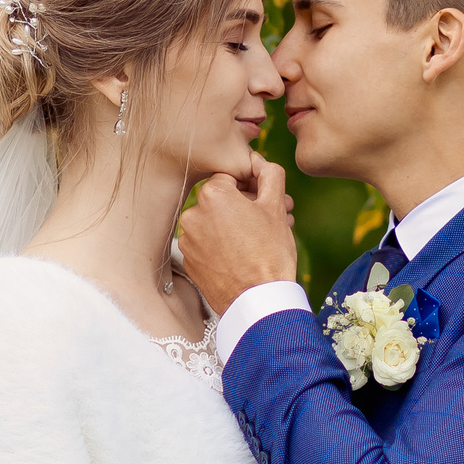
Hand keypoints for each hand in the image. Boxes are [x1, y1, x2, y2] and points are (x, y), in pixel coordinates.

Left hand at [177, 155, 297, 314]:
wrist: (258, 301)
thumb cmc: (270, 252)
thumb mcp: (276, 207)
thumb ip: (269, 174)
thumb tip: (259, 161)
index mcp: (212, 194)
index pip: (230, 176)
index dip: (251, 185)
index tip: (265, 198)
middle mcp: (193, 213)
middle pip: (221, 199)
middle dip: (245, 205)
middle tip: (273, 218)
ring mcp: (188, 239)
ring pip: (213, 222)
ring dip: (234, 225)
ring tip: (260, 239)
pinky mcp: (188, 261)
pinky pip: (206, 243)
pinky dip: (222, 245)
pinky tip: (243, 255)